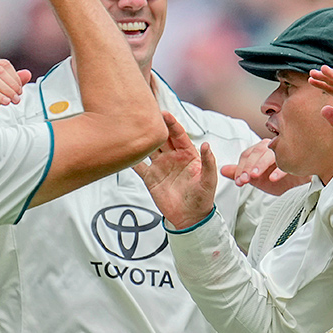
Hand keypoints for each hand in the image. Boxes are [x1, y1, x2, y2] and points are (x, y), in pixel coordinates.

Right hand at [133, 112, 217, 229]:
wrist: (190, 218)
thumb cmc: (202, 198)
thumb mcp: (208, 180)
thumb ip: (208, 162)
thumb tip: (206, 145)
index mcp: (187, 154)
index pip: (178, 134)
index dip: (171, 123)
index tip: (163, 114)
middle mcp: (173, 157)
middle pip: (161, 137)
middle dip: (154, 125)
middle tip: (144, 114)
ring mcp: (160, 166)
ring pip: (149, 148)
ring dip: (142, 139)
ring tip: (132, 129)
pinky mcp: (150, 178)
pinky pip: (138, 166)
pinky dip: (131, 158)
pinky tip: (124, 151)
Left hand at [221, 139, 309, 194]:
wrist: (301, 186)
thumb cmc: (280, 180)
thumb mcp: (257, 179)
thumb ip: (240, 173)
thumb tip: (222, 170)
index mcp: (262, 150)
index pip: (247, 155)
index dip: (240, 168)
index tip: (238, 181)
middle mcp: (273, 146)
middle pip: (257, 152)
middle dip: (247, 167)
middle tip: (242, 180)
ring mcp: (285, 150)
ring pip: (270, 154)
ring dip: (260, 165)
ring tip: (254, 177)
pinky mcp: (297, 158)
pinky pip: (288, 162)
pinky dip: (280, 170)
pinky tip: (273, 178)